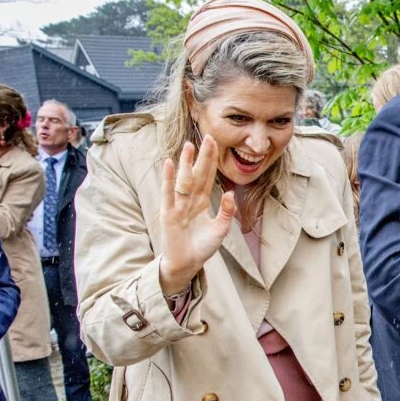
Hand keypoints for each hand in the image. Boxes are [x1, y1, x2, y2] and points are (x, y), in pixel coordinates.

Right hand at [159, 134, 236, 295]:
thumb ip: (227, 212)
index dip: (211, 160)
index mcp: (202, 201)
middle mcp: (189, 199)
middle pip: (197, 173)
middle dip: (202, 156)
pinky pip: (169, 193)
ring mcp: (178, 205)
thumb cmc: (202, 247)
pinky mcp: (168, 213)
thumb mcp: (220, 229)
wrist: (187, 264)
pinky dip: (168, 179)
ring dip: (185, 163)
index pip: (207, 176)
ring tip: (189, 146)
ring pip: (183, 180)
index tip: (215, 142)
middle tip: (208, 136)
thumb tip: (231, 193)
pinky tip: (169, 164)